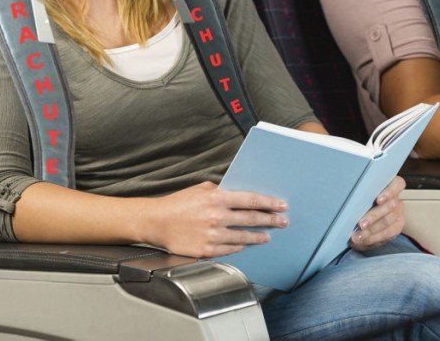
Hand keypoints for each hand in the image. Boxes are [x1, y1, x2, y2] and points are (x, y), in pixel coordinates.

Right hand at [145, 181, 287, 257]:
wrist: (156, 222)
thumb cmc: (177, 204)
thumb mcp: (200, 189)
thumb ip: (220, 191)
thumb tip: (238, 196)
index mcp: (216, 198)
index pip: (250, 200)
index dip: (268, 203)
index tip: (281, 205)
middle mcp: (216, 217)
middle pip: (251, 219)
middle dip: (271, 220)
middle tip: (282, 222)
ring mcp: (213, 236)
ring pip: (244, 238)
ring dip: (258, 236)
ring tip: (267, 236)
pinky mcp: (207, 250)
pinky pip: (230, 250)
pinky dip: (239, 247)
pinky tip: (244, 245)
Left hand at [351, 176, 404, 251]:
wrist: (361, 218)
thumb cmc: (357, 202)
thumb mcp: (357, 196)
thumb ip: (358, 195)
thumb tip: (345, 200)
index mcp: (388, 185)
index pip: (397, 184)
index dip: (389, 191)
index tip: (378, 200)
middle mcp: (395, 199)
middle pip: (390, 206)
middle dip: (374, 216)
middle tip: (360, 225)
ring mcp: (397, 213)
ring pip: (389, 221)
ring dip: (372, 231)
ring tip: (358, 237)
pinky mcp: (397, 226)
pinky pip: (389, 234)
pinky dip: (375, 238)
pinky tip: (364, 241)